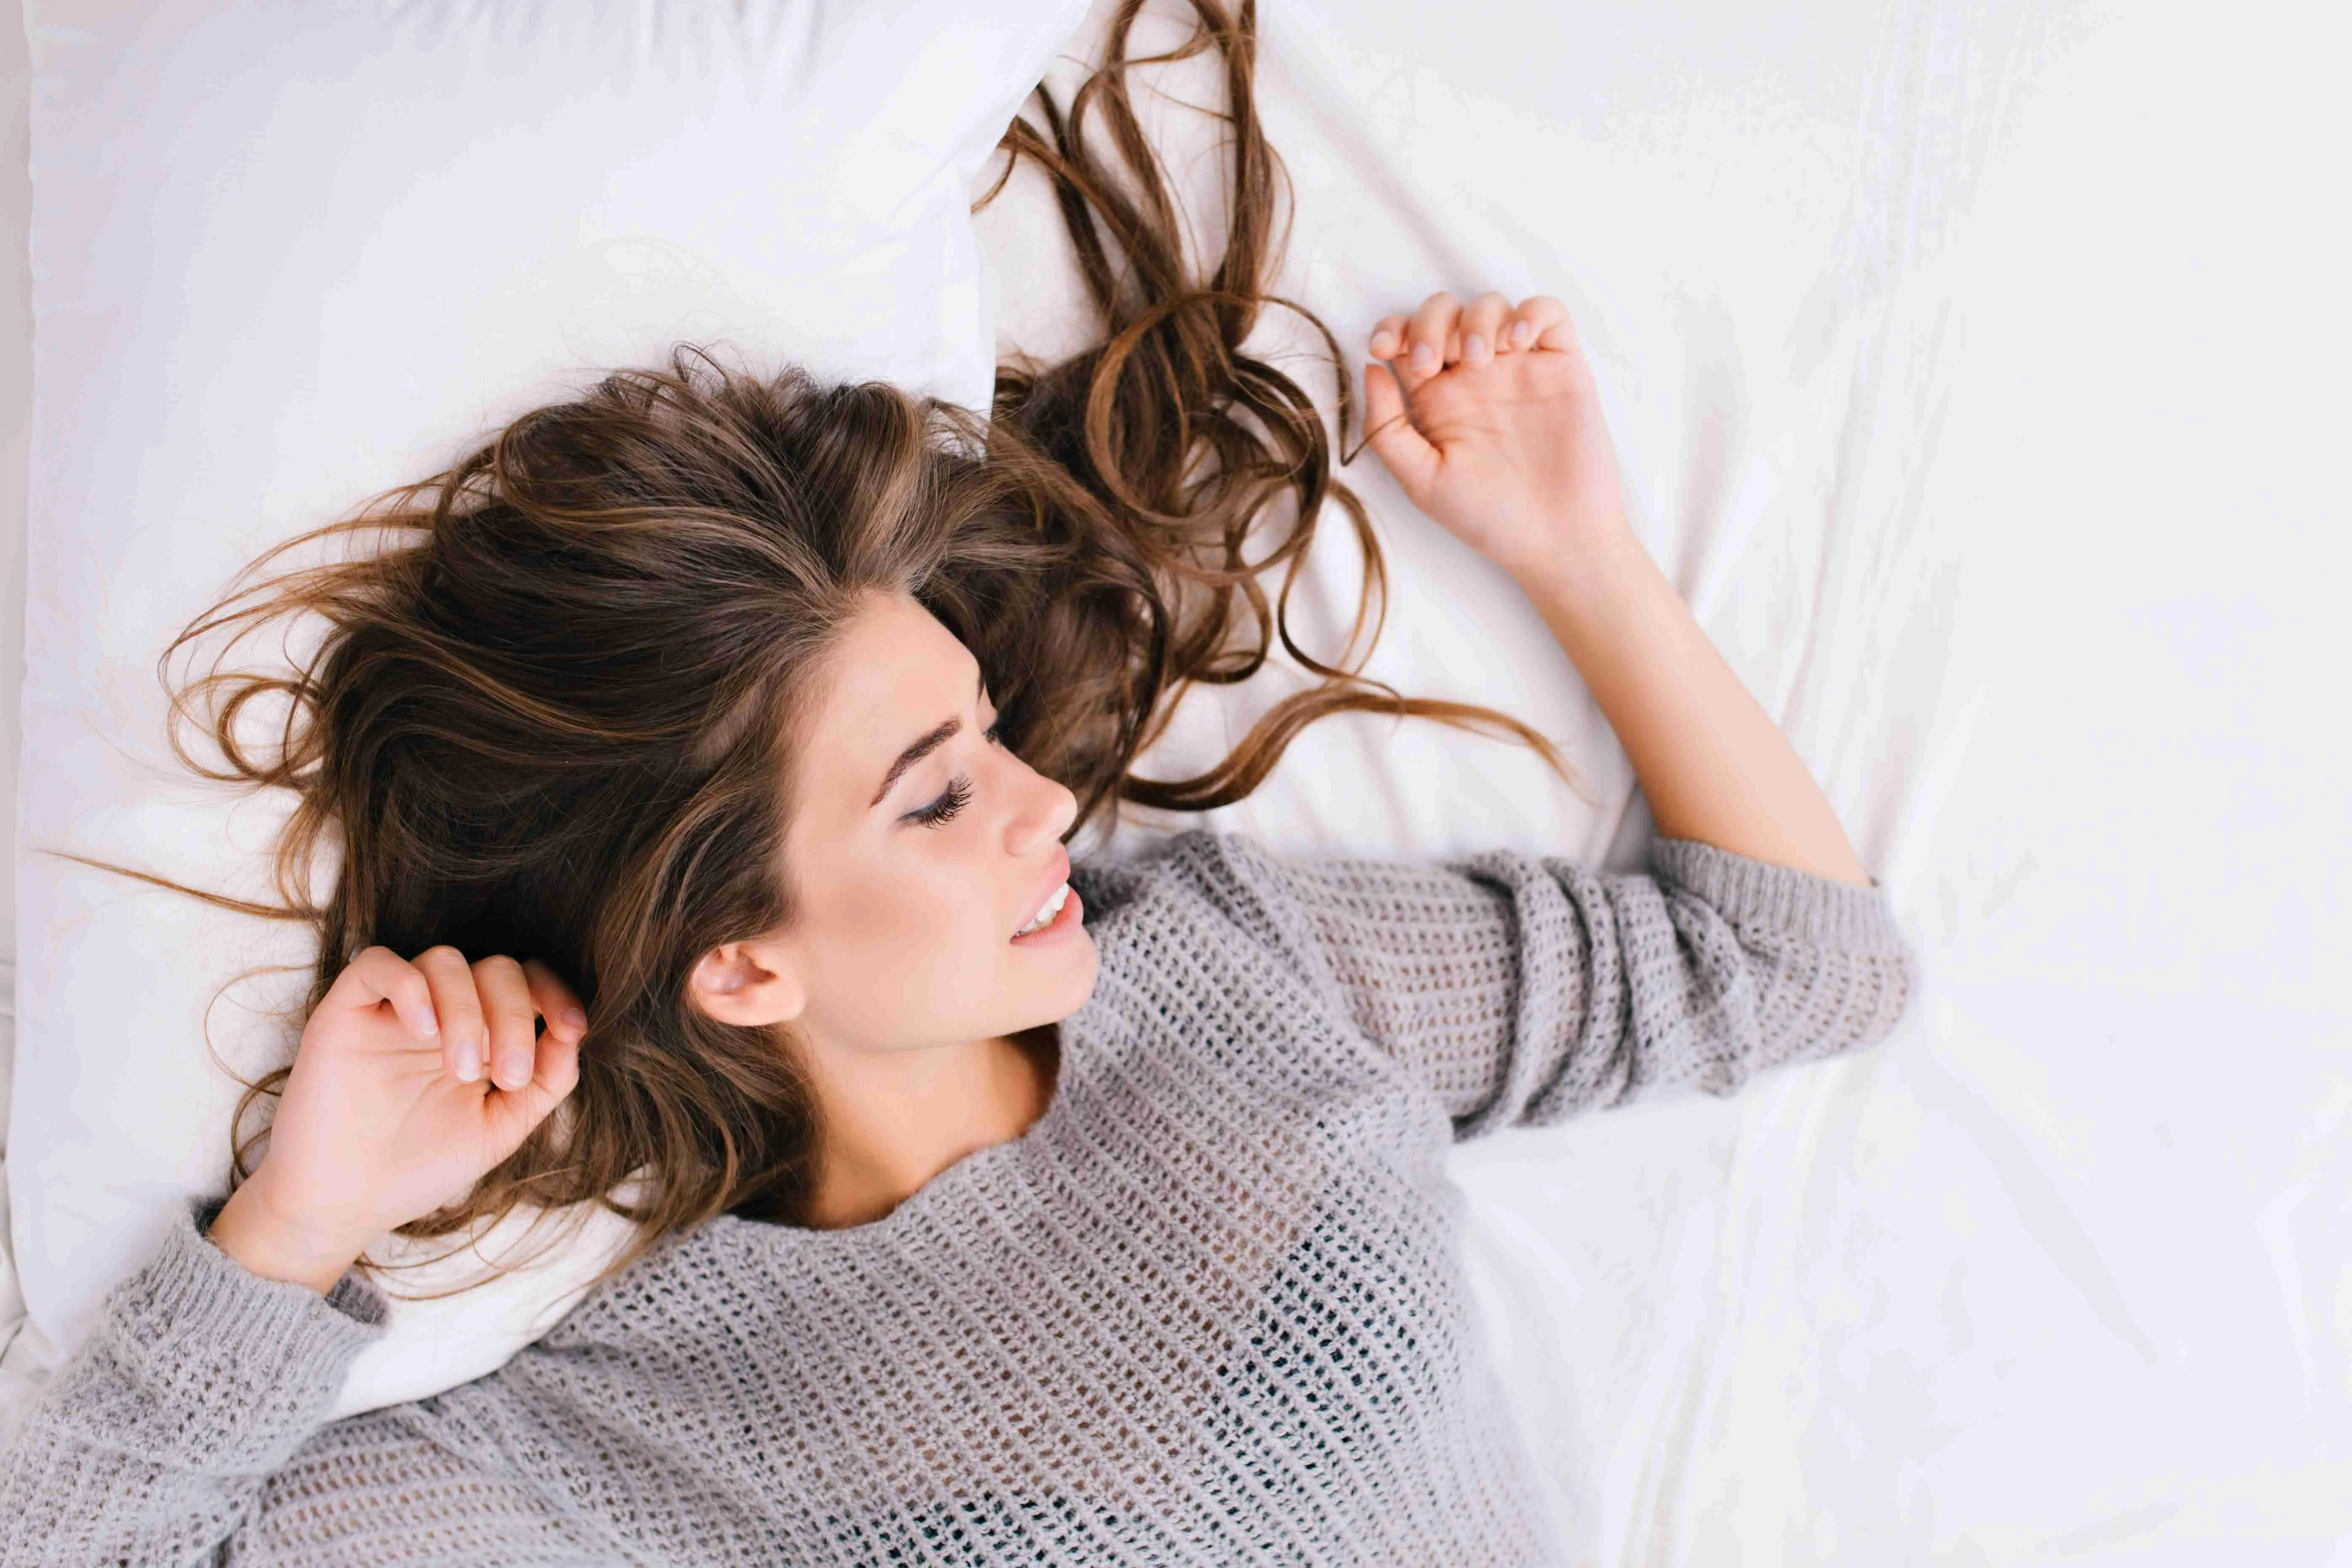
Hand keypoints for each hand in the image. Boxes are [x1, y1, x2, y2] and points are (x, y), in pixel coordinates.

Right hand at [209, 946, 587, 1292]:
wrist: (343, 1205)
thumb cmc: (421, 1167)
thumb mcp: (501, 1126)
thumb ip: (545, 1080)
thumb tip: (575, 1033)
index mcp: (482, 1035)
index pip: (528, 983)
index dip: (555, 993)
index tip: (572, 1028)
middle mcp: (441, 1013)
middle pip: (495, 968)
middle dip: (514, 1015)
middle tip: (506, 1076)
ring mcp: (394, 1009)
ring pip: (444, 959)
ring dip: (466, 1010)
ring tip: (462, 1071)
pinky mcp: (346, 1010)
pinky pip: (378, 963)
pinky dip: (409, 985)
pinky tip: (421, 1030)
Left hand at [1361, 290, 1630, 584]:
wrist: (1556, 540)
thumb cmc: (1487, 517)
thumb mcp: (1422, 481)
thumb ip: (1387, 427)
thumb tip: (1371, 368)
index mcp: (1435, 398)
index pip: (1405, 340)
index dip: (1391, 329)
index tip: (1385, 348)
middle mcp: (1474, 376)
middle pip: (1444, 312)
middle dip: (1431, 323)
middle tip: (1433, 362)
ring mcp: (1519, 367)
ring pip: (1491, 304)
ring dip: (1477, 320)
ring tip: (1480, 361)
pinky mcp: (1561, 366)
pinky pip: (1548, 313)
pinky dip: (1530, 313)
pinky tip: (1517, 343)